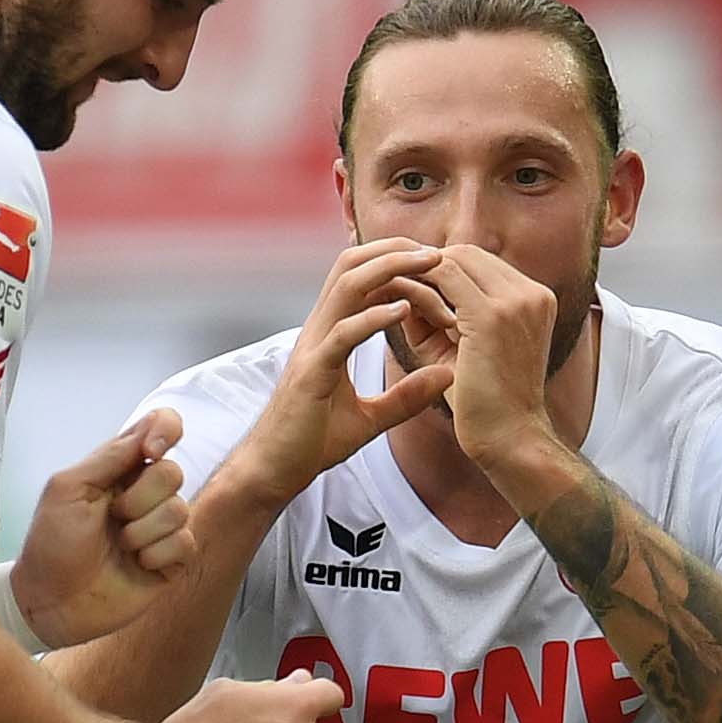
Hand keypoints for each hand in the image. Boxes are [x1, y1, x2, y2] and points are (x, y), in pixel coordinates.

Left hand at [9, 408, 191, 648]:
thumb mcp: (69, 489)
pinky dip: (157, 554)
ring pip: (181, 510)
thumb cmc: (51, 543)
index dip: (166, 431)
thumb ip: (109, 457)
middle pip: (173, 473)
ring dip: (143, 531)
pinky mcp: (171, 561)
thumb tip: (150, 431)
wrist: (51, 601)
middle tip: (113, 517)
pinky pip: (186, 544)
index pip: (161, 428)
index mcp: (119, 468)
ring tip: (119, 547)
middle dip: (140, 498)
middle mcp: (144, 493)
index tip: (150, 451)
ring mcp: (159, 528)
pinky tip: (136, 565)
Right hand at [216, 237, 458, 503]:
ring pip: (348, 284)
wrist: (275, 471)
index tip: (439, 273)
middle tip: (439, 252)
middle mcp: (320, 330)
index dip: (399, 266)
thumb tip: (447, 378)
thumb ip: (406, 397)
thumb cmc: (313, 442)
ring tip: (429, 264)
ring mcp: (314, 347)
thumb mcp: (371, 418)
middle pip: (353, 265)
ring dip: (391, 268)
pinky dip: (373, 317)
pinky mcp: (312, 372)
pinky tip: (403, 311)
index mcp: (332, 334)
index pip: (363, 278)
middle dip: (396, 251)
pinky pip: (343, 332)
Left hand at [414, 243, 568, 489]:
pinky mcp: (492, 316)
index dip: (442, 268)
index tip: (408, 282)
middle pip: (468, 253)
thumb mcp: (466, 347)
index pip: (481, 262)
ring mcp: (516, 301)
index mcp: (535, 299)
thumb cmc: (486, 404)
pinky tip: (394, 301)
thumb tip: (405, 285)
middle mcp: (532, 293)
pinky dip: (417, 285)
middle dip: (427, 264)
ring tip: (389, 289)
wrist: (509, 441)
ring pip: (454, 259)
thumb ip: (442, 313)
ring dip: (419, 271)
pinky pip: (443, 278)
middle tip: (391, 280)